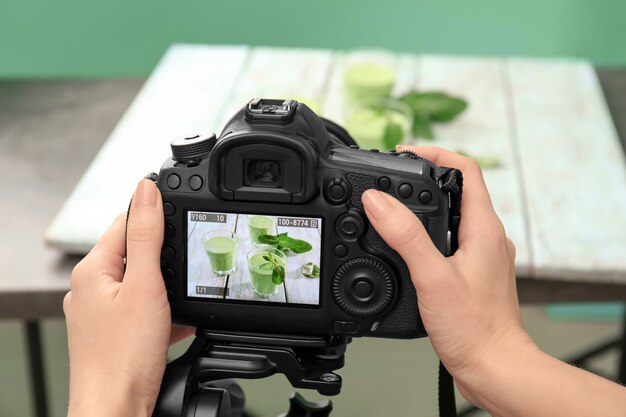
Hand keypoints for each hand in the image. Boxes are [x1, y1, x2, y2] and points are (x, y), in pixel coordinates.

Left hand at [64, 179, 194, 416]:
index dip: (154, 214)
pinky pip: (144, 311)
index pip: (125, 221)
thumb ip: (147, 235)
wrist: (116, 410)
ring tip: (184, 299)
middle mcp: (92, 288)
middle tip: (190, 262)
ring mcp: (102, 313)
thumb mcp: (145, 286)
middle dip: (166, 256)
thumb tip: (146, 190)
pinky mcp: (115, 333)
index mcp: (93, 269)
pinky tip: (181, 322)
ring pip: (144, 284)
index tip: (181, 210)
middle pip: (136, 253)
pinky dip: (165, 313)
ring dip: (168, 287)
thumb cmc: (123, 356)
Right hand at [361, 145, 536, 404]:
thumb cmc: (474, 329)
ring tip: (392, 208)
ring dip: (423, 206)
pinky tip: (406, 249)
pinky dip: (426, 234)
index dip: (435, 153)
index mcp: (483, 228)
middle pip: (456, 190)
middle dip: (423, 177)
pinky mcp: (472, 274)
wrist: (493, 367)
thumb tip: (378, 200)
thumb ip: (405, 235)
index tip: (404, 153)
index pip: (466, 170)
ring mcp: (481, 256)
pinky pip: (449, 241)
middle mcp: (487, 238)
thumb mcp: (432, 277)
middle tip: (391, 177)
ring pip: (451, 216)